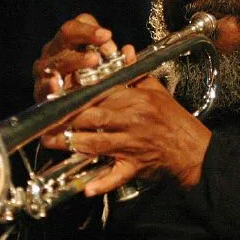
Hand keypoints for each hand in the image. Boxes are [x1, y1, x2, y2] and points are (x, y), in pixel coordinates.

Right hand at [32, 13, 136, 102]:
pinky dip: (49, 84)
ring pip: (58, 58)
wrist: (76, 117)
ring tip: (93, 62)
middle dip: (86, 37)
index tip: (108, 36)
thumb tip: (128, 51)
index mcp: (73, 41)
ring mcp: (46, 68)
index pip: (80, 22)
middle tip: (104, 44)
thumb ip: (121, 62)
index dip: (92, 28)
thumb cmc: (95, 87)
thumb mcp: (111, 72)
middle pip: (68, 32)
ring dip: (76, 59)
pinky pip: (43, 85)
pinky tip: (57, 84)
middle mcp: (57, 49)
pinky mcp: (40, 90)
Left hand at [41, 76, 211, 195]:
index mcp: (136, 99)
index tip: (58, 93)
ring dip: (72, 144)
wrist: (193, 148)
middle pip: (93, 117)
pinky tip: (87, 189)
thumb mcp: (156, 90)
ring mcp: (132, 145)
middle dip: (67, 118)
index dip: (78, 93)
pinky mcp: (134, 166)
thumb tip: (124, 50)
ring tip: (50, 142)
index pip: (101, 93)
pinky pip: (117, 176)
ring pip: (97, 143)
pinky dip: (102, 183)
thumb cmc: (173, 118)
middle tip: (45, 118)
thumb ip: (135, 72)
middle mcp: (132, 120)